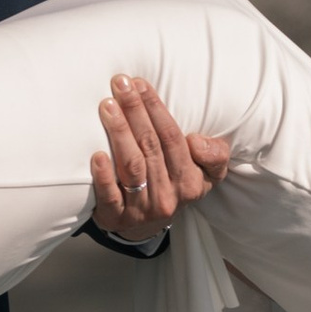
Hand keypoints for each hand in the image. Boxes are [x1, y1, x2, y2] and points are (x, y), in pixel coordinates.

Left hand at [89, 74, 231, 245]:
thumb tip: (196, 141)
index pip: (173, 138)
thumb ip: (215, 155)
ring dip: (119, 133)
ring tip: (107, 106)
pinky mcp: (116, 218)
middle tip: (120, 84)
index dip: (156, 109)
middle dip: (134, 110)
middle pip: (150, 146)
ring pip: (132, 166)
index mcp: (190, 182)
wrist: (146, 227)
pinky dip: (103, 175)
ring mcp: (141, 210)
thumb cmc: (175, 186)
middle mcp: (167, 196)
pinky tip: (96, 154)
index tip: (140, 84)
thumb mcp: (207, 174)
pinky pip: (110, 197)